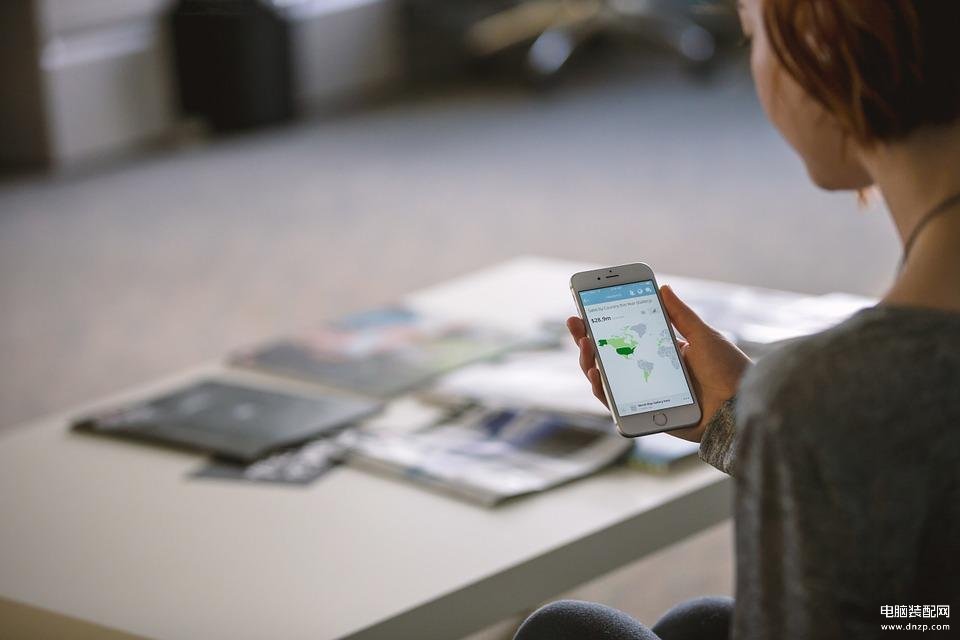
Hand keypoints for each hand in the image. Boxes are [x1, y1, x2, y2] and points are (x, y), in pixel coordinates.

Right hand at [566, 284, 750, 442]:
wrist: (740, 406)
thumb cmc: (728, 371)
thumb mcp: (703, 335)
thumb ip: (680, 315)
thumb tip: (663, 288)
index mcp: (662, 354)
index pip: (625, 337)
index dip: (603, 324)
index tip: (586, 307)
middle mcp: (649, 373)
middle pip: (608, 357)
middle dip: (587, 339)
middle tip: (575, 322)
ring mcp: (644, 394)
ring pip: (605, 379)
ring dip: (589, 360)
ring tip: (586, 343)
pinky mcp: (644, 415)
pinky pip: (615, 404)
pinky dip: (602, 389)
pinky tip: (596, 372)